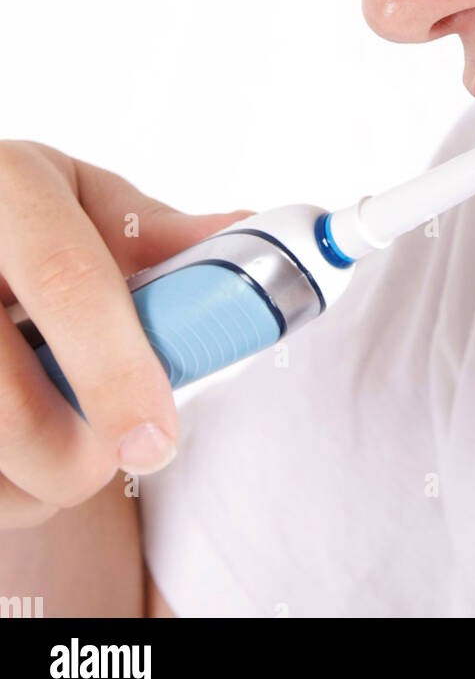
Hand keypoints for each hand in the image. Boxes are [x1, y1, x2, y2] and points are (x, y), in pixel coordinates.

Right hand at [0, 140, 251, 527]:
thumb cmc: (16, 215)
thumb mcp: (75, 198)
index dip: (119, 369)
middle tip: (119, 447)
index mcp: (6, 188)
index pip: (66, 281)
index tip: (157, 441)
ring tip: (55, 431)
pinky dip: (3, 490)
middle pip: (9, 406)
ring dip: (36, 483)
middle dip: (80, 458)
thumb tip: (247, 234)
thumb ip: (154, 232)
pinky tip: (10, 444)